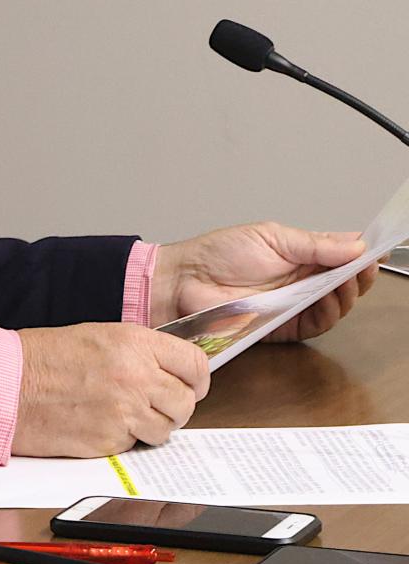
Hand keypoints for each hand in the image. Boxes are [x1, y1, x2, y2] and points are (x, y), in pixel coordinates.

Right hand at [13, 323, 208, 456]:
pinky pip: (137, 445)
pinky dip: (124, 439)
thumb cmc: (45, 357)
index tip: (189, 385)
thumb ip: (139, 352)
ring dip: (150, 426)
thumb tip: (171, 372)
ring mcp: (125, 410)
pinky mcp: (111, 440)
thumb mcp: (99, 336)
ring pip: (167, 429)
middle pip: (186, 402)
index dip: (196, 379)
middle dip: (173, 406)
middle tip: (151, 403)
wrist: (10, 383)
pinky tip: (101, 423)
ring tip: (121, 413)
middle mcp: (136, 375)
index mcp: (134, 342)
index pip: (195, 364)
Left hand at [151, 223, 378, 340]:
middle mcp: (299, 279)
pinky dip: (328, 314)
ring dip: (346, 294)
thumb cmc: (218, 254)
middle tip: (363, 268)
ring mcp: (293, 304)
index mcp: (296, 253)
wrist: (187, 281)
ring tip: (345, 283)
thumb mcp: (270, 237)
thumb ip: (313, 243)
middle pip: (343, 282)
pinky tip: (329, 302)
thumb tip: (354, 242)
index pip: (338, 255)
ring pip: (335, 305)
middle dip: (358, 275)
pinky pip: (316, 325)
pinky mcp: (285, 327)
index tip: (376, 250)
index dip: (358, 254)